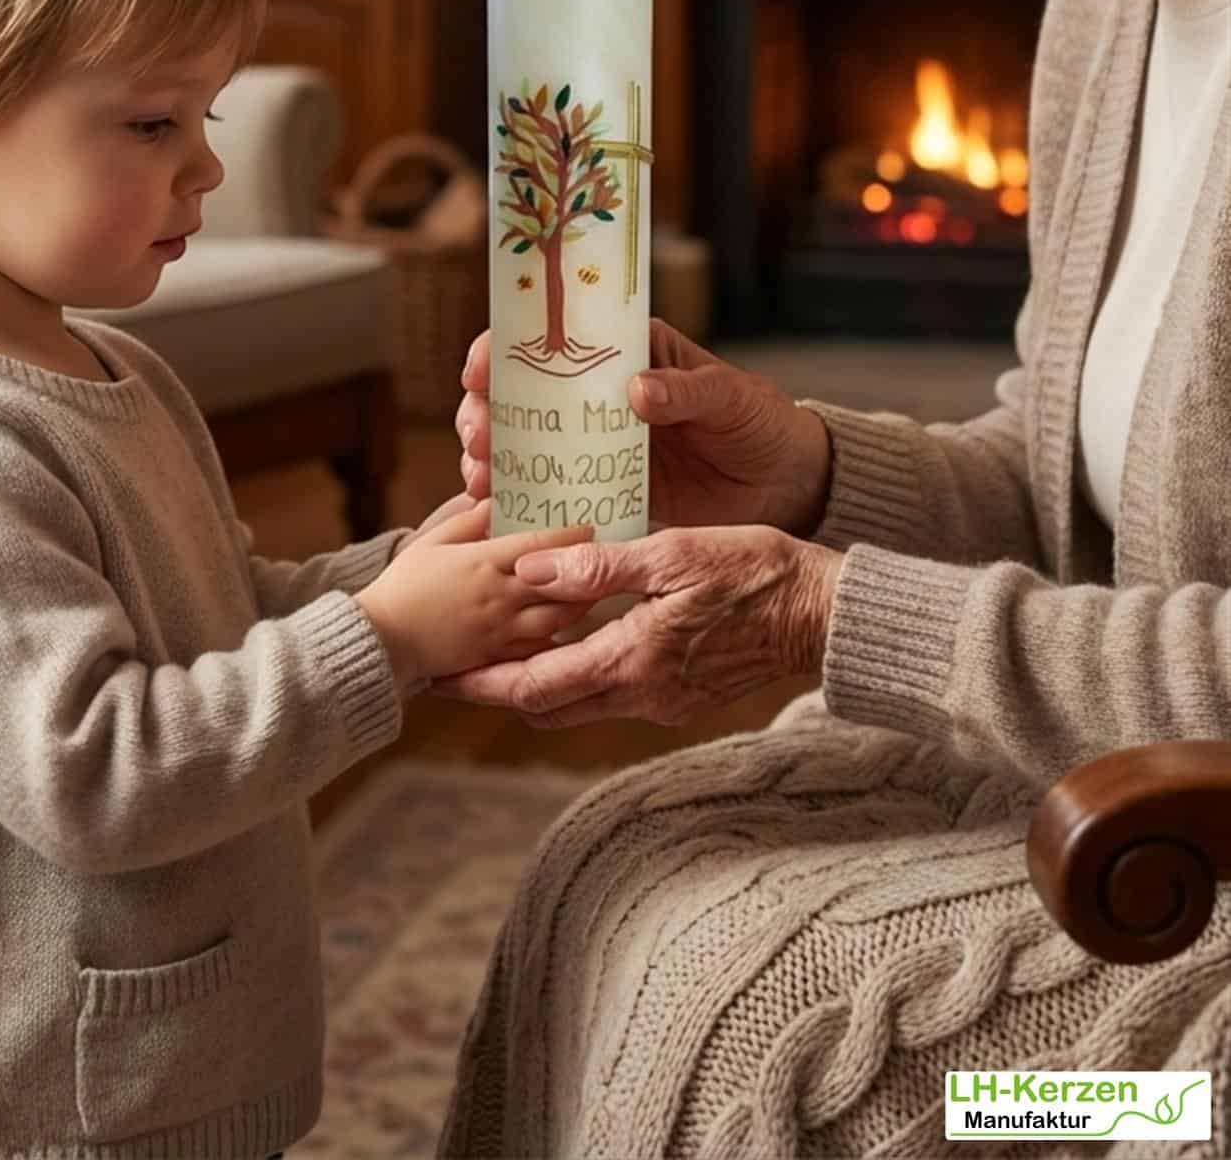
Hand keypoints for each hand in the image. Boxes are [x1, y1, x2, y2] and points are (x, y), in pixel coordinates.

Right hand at [358, 501, 595, 689]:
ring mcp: (500, 630)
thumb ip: (468, 521)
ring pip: (556, 618)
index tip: (590, 524)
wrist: (381, 639)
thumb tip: (496, 502)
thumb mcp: (433, 541)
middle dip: (586, 570)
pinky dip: (558, 640)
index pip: (539, 545)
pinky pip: (537, 649)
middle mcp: (500, 596)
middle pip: (559, 582)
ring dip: (581, 605)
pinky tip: (571, 632)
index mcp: (484, 562)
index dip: (570, 534)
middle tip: (606, 559)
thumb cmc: (403, 585)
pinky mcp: (495, 656)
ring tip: (596, 593)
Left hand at [432, 525, 843, 726]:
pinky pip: (615, 693)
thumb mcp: (673, 554)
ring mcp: (665, 701)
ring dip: (540, 680)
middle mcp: (642, 696)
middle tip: (458, 662)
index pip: (535, 688)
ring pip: (581, 702)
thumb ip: (598, 568)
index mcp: (632, 661)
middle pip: (549, 707)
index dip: (481, 684)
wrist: (822, 614)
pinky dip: (581, 672)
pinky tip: (572, 636)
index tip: (439, 675)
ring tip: (504, 644)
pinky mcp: (683, 695)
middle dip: (500, 688)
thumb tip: (528, 570)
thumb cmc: (754, 572)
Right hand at [455, 319, 831, 535]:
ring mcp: (598, 446)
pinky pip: (554, 494)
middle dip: (485, 412)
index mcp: (627, 353)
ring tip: (482, 479)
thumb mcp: (731, 398)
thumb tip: (637, 389)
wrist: (789, 485)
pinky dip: (522, 502)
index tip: (481, 371)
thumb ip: (687, 390)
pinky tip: (500, 515)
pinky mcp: (606, 492)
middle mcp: (600, 397)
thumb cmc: (762, 423)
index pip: (555, 338)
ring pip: (526, 445)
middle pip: (522, 394)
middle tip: (479, 438)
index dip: (506, 349)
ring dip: (493, 458)